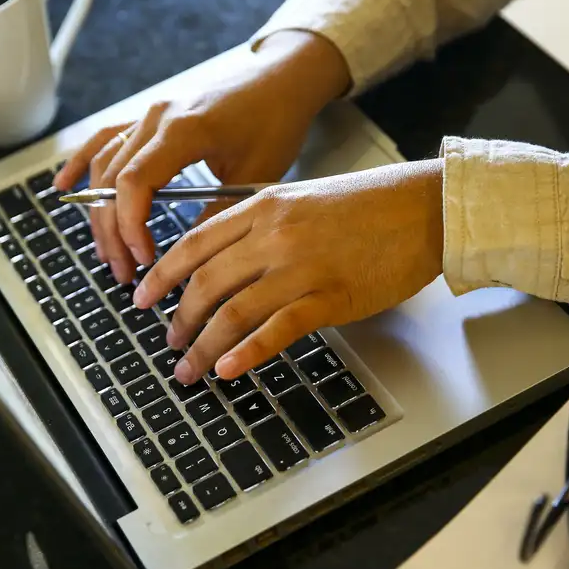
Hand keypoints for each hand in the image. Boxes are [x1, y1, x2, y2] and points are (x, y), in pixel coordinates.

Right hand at [52, 31, 351, 283]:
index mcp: (183, 130)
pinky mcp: (150, 116)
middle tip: (125, 272)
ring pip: (105, 165)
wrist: (282, 79)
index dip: (130, 226)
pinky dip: (82, 164)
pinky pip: (105, 139)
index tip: (144, 259)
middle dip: (113, 231)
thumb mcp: (256, 175)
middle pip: (113, 180)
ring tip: (109, 253)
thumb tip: (190, 257)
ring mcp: (149, 115)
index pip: (135, 183)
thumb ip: (218, 213)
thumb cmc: (276, 120)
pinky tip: (63, 188)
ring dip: (101, 212)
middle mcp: (157, 118)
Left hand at [132, 159, 445, 384]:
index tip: (142, 296)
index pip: (195, 243)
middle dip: (179, 318)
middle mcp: (275, 234)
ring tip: (189, 368)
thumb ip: (263, 224)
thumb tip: (227, 261)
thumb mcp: (304, 199)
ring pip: (233, 310)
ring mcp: (302, 267)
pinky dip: (247, 352)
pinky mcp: (330, 297)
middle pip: (207, 281)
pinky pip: (277, 329)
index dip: (162, 274)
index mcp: (264, 205)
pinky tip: (228, 369)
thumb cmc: (371, 205)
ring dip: (203, 345)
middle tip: (168, 341)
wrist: (425, 208)